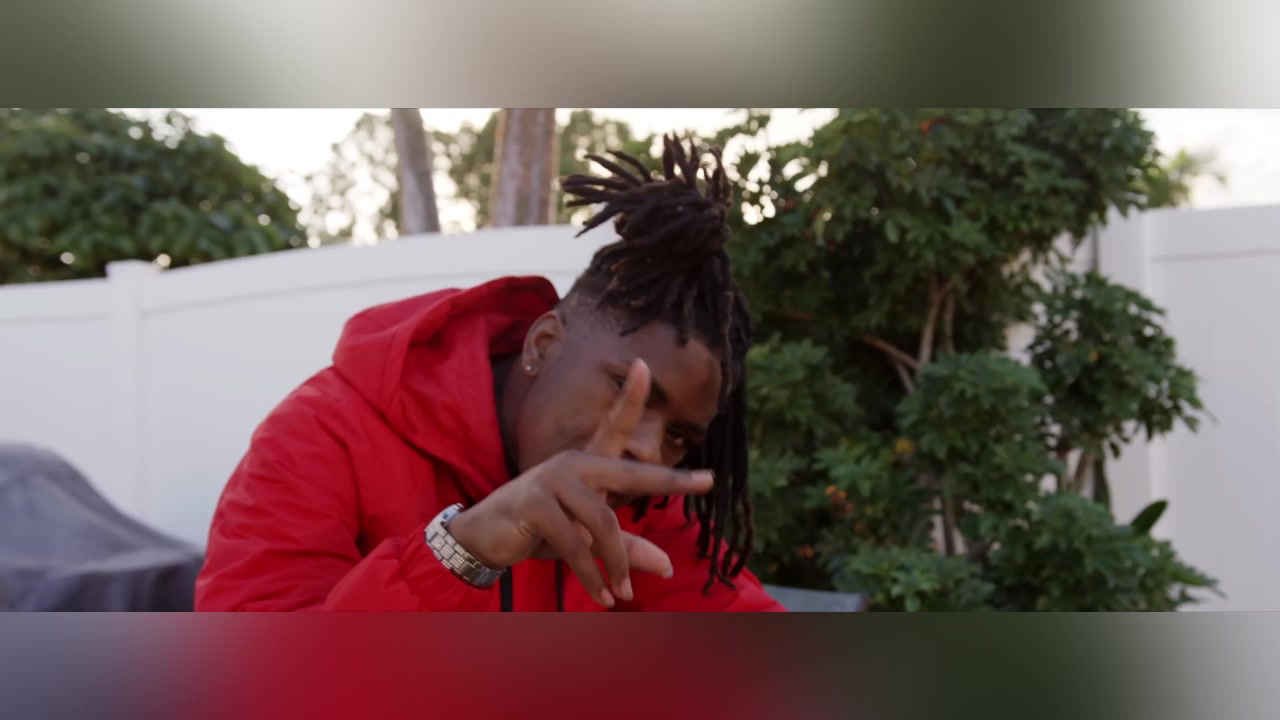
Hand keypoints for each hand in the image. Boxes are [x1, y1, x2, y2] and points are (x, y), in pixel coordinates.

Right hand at [446, 358, 712, 607]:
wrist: (483, 540)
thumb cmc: (539, 533)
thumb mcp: (587, 540)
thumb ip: (626, 548)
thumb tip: (668, 566)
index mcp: (586, 464)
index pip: (613, 425)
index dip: (630, 396)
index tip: (646, 365)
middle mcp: (573, 463)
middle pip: (630, 474)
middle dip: (669, 479)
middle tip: (708, 480)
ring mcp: (553, 480)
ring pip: (604, 523)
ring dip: (616, 564)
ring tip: (622, 594)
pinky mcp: (537, 504)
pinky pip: (577, 544)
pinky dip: (592, 575)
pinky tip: (603, 595)